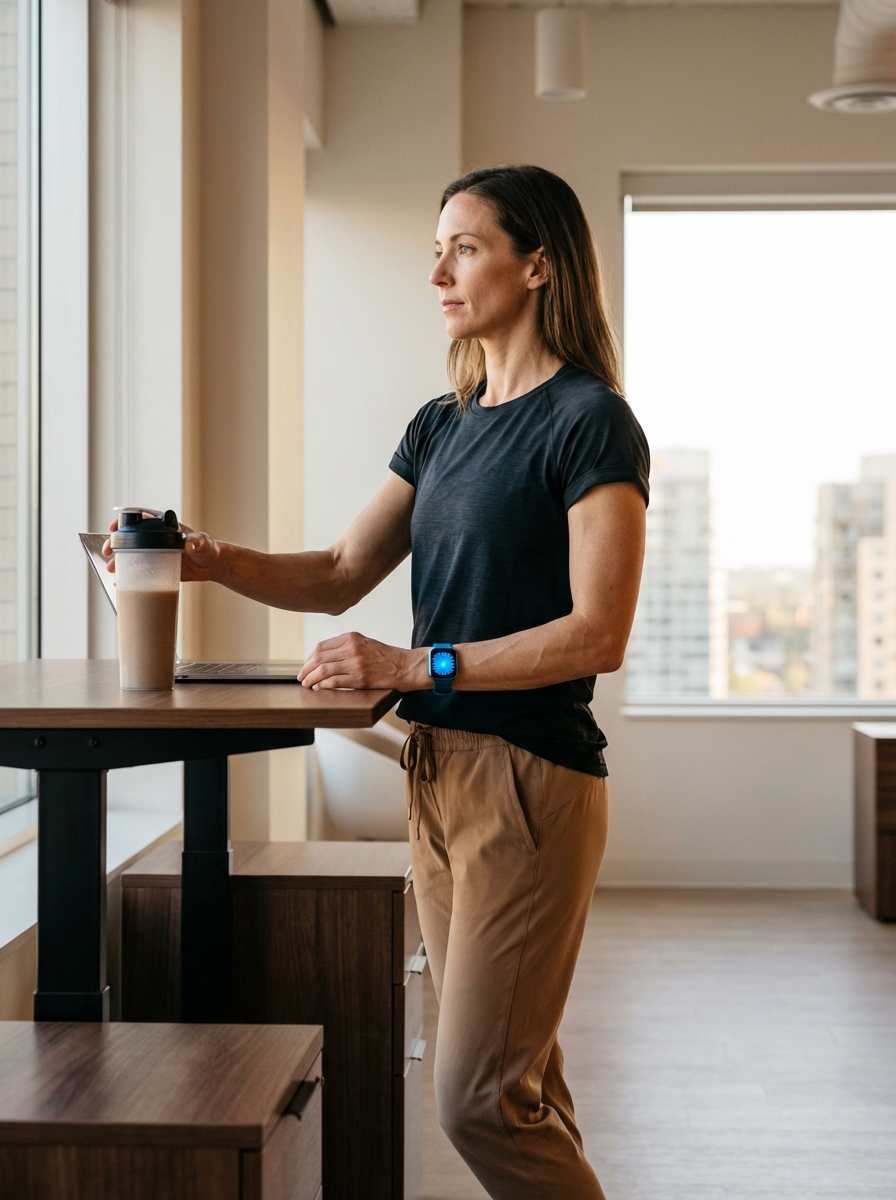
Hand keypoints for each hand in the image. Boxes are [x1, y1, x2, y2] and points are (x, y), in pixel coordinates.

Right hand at [102, 517, 221, 582]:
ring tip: (112, 570)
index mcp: (163, 526)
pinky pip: (140, 571)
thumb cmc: (208, 548)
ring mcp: (154, 553)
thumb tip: (189, 543)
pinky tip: (121, 582)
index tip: (113, 528)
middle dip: (115, 544)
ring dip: (119, 561)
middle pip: (129, 538)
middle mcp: (154, 539)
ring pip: (131, 555)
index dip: (123, 522)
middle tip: (108, 553)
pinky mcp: (157, 568)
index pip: (139, 519)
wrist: (212, 566)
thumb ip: (196, 542)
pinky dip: (129, 576)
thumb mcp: (202, 542)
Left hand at [299, 632, 428, 690]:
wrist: (404, 666)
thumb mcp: (364, 643)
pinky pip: (334, 682)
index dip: (309, 658)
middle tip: (301, 677)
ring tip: (307, 685)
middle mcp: (352, 648)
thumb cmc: (384, 656)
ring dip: (311, 679)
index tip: (306, 665)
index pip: (321, 646)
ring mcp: (355, 664)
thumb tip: (322, 657)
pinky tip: (319, 689)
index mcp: (351, 637)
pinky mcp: (360, 678)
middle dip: (306, 669)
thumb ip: (345, 647)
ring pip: (323, 670)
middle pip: (319, 658)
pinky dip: (323, 686)